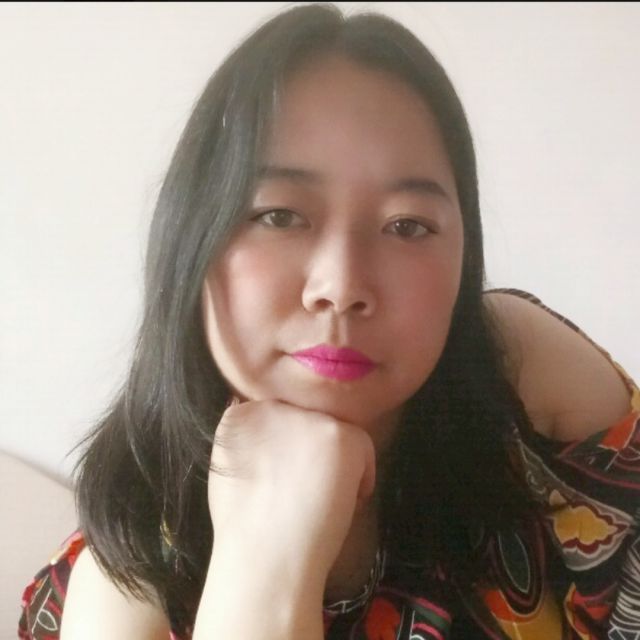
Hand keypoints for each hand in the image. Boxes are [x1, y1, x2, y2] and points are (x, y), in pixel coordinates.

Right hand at [207, 399, 376, 586]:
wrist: (265, 554)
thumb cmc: (244, 527)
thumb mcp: (226, 470)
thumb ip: (246, 443)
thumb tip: (266, 436)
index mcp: (240, 414)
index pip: (275, 418)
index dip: (286, 450)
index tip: (285, 479)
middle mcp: (273, 407)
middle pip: (306, 422)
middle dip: (310, 453)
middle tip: (304, 492)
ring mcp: (307, 417)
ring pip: (334, 434)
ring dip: (334, 463)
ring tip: (319, 499)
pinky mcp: (338, 433)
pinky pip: (362, 447)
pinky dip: (361, 476)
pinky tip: (341, 501)